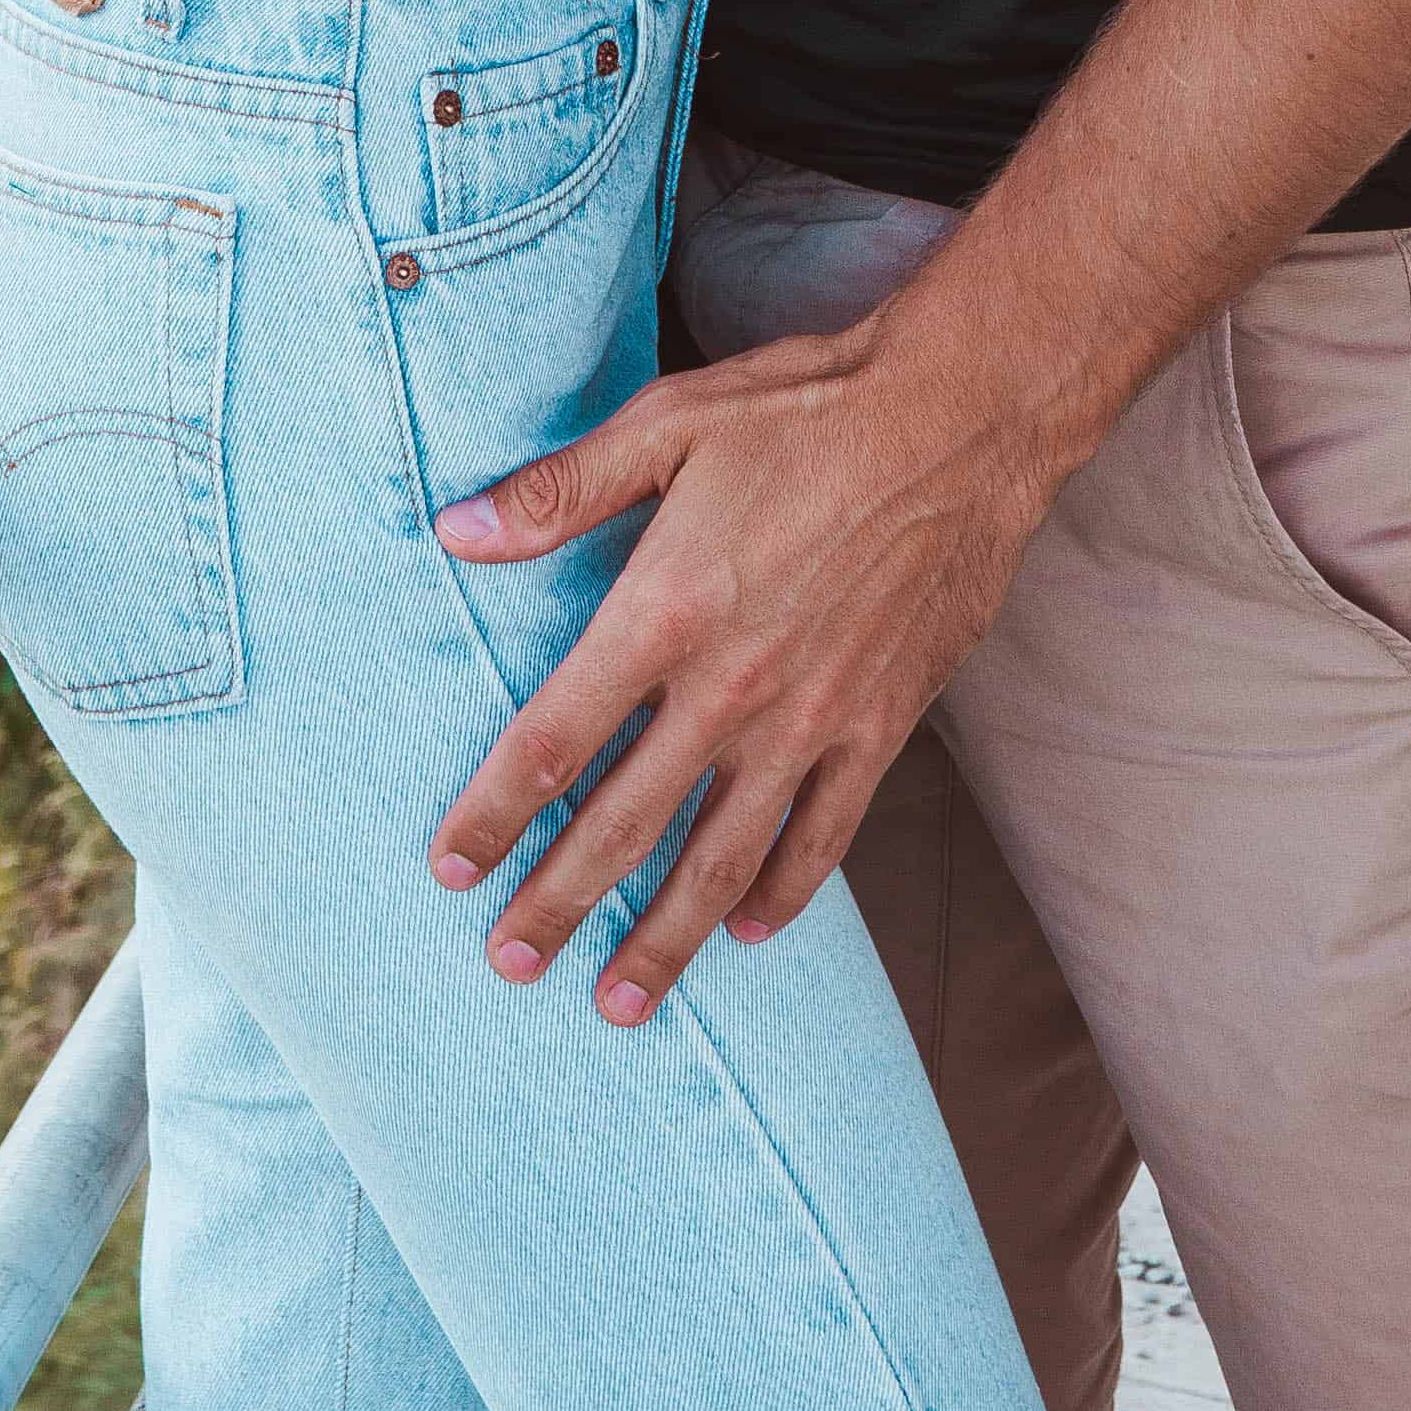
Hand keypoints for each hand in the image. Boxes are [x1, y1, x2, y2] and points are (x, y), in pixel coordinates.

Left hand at [425, 302, 1059, 1014]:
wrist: (961, 420)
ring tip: (618, 1002)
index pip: (553, 740)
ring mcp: (811, 719)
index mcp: (664, 612)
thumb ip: (557, 490)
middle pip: (624, 824)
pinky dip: (782, 894)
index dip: (492, 812)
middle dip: (560, 902)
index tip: (449, 869)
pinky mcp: (879, 726)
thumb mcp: (665, 422)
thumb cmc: (802, 408)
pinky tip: (746, 930)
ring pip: (721, 859)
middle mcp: (730, 688)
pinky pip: (823, 838)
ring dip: (665, 939)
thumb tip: (454, 531)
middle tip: (509, 965)